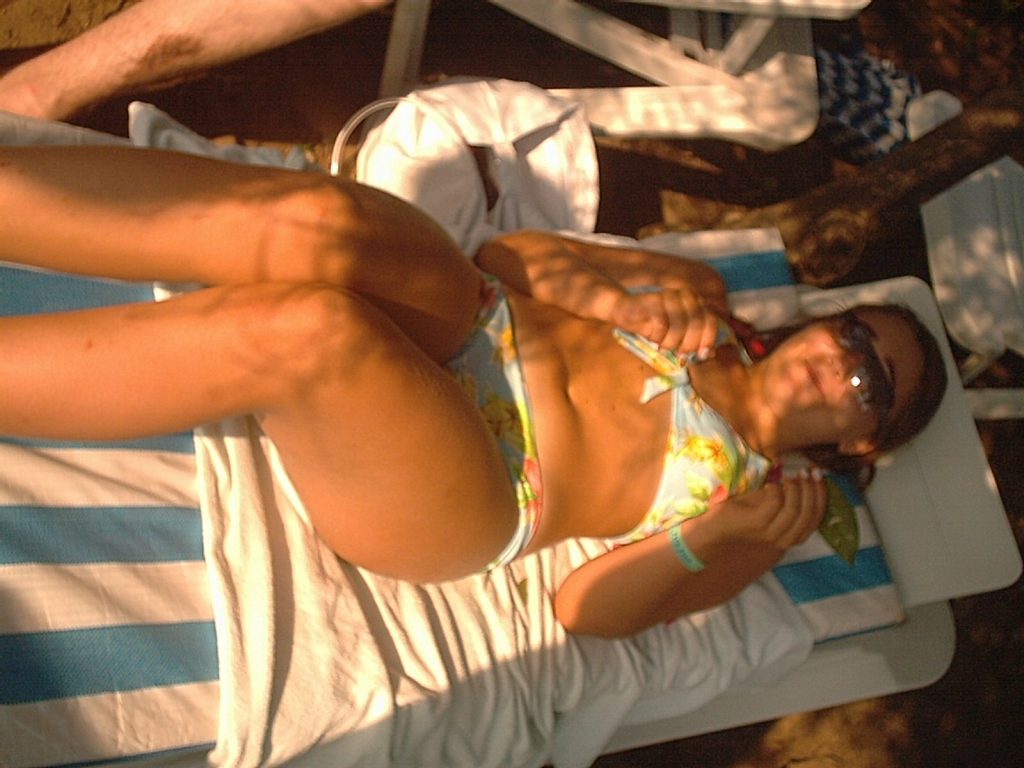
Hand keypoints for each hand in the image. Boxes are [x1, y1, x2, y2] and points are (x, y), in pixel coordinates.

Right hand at [610, 286, 719, 357]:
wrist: (624, 309)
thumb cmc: (652, 323)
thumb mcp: (676, 333)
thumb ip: (694, 339)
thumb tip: (710, 353)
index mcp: (695, 300)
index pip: (710, 319)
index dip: (708, 338)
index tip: (701, 354)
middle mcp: (685, 295)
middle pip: (697, 323)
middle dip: (690, 344)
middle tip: (680, 354)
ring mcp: (669, 295)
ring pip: (680, 326)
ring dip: (671, 342)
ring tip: (663, 346)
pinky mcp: (653, 300)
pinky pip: (662, 325)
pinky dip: (658, 337)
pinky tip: (653, 339)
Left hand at [702, 471, 827, 552]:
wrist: (719, 525)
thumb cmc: (748, 512)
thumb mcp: (775, 505)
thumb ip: (792, 498)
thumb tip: (809, 476)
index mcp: (795, 535)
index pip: (817, 516)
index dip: (821, 493)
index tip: (818, 473)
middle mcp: (786, 538)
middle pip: (809, 513)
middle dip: (811, 488)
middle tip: (807, 470)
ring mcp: (772, 533)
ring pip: (794, 509)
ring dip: (796, 488)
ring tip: (791, 474)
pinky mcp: (758, 524)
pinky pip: (775, 502)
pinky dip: (776, 489)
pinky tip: (770, 484)